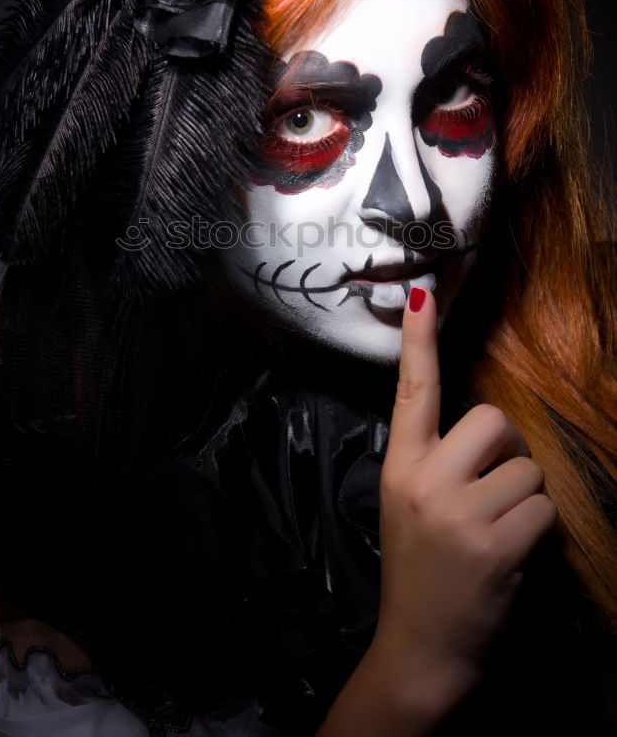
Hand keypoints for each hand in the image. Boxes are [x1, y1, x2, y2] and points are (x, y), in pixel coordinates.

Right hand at [372, 286, 557, 706]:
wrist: (419, 649)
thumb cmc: (419, 571)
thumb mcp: (408, 505)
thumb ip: (438, 462)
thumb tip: (489, 428)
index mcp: (400, 467)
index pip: (411, 393)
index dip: (419, 342)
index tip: (424, 295)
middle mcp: (425, 481)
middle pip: (494, 421)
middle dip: (510, 451)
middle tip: (498, 488)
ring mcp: (460, 513)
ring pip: (528, 470)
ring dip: (526, 499)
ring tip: (501, 533)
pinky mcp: (496, 545)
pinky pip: (543, 510)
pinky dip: (539, 533)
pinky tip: (514, 557)